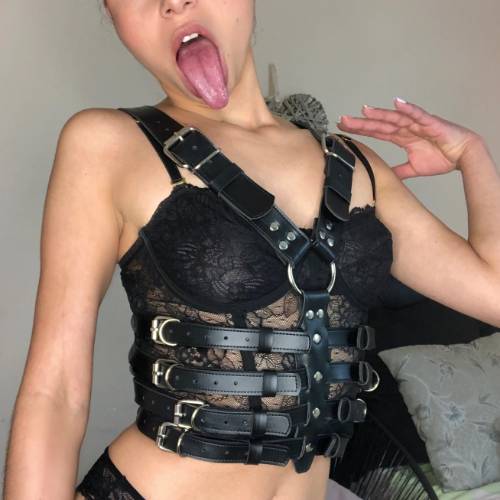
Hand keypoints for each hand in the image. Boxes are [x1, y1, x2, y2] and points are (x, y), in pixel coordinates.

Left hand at [336, 97, 481, 178]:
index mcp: (401, 137)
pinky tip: (396, 103)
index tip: (343, 128)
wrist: (463, 155)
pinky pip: (418, 114)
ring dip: (380, 114)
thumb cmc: (441, 158)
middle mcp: (406, 128)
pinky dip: (408, 108)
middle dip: (361, 122)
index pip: (376, 132)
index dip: (360, 130)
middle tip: (343, 120)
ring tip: (364, 110)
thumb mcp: (413, 168)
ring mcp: (417, 124)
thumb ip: (399, 171)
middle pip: (380, 124)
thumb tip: (385, 177)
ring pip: (395, 117)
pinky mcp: (430, 123)